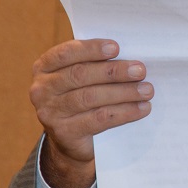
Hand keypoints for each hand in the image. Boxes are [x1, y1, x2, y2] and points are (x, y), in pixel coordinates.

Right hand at [29, 39, 152, 187]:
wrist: (70, 140)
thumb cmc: (82, 96)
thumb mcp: (81, 78)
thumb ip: (96, 64)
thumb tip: (131, 56)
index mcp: (44, 67)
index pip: (66, 53)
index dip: (91, 49)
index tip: (116, 48)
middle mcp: (41, 89)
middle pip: (81, 75)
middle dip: (114, 72)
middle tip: (140, 70)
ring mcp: (50, 112)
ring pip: (91, 97)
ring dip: (123, 92)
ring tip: (147, 90)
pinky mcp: (64, 133)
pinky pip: (98, 119)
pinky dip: (124, 112)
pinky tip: (142, 108)